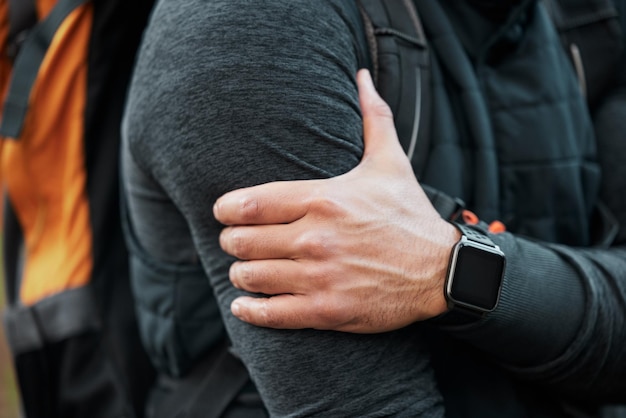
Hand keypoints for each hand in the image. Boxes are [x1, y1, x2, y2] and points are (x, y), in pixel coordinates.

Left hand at [214, 69, 458, 332]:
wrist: (442, 270)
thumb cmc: (409, 215)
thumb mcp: (390, 162)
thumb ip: (372, 117)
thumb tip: (363, 76)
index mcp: (324, 199)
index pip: (251, 204)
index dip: (227, 209)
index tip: (223, 212)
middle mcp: (316, 238)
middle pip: (243, 241)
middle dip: (230, 242)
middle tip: (234, 242)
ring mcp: (321, 276)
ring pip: (251, 277)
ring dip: (239, 274)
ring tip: (244, 270)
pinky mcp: (328, 309)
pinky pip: (271, 313)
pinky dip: (250, 309)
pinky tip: (245, 303)